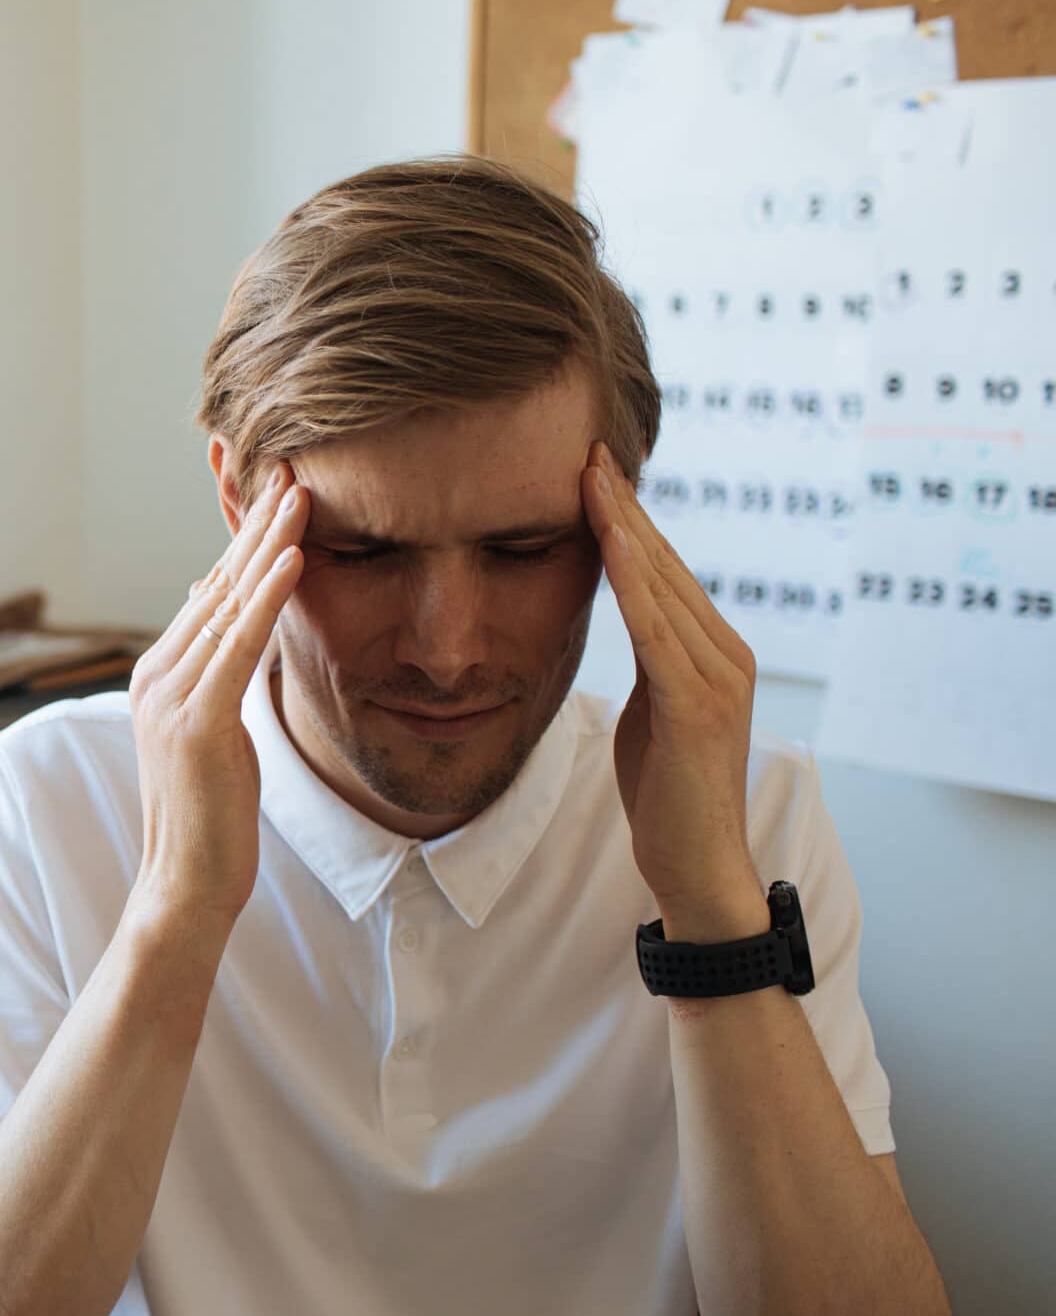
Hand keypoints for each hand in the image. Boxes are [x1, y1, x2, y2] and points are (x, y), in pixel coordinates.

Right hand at [127, 464, 307, 934]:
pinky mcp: (198, 720)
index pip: (210, 592)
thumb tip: (219, 616)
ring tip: (300, 490)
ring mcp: (171, 696)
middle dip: (256, 524)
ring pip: (229, 603)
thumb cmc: (211, 818)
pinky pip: (240, 645)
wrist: (185, 886)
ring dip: (267, 543)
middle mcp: (157, 675)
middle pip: (217, 583)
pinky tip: (293, 556)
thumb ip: (214, 674)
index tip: (278, 489)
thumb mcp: (214, 732)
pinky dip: (267, 596)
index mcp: (159, 674)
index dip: (245, 540)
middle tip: (290, 464)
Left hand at [582, 442, 763, 937]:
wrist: (696, 865)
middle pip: (666, 564)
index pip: (665, 571)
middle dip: (626, 507)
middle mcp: (726, 654)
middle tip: (589, 450)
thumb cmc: (666, 793)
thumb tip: (626, 614)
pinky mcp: (697, 706)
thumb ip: (650, 659)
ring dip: (625, 528)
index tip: (593, 471)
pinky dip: (634, 583)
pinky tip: (611, 544)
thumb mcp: (654, 709)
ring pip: (663, 586)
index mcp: (714, 652)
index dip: (629, 519)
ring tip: (591, 477)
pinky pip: (657, 631)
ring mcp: (718, 678)